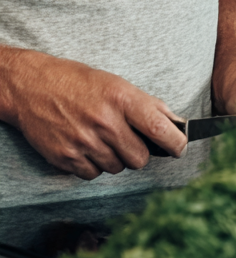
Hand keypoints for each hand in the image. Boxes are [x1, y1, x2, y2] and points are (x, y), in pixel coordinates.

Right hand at [0, 48, 186, 179]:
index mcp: (122, 99)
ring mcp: (84, 142)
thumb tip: (175, 123)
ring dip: (116, 159)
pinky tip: (87, 147)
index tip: (180, 148)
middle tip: (131, 141)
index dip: (176, 142)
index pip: (159, 128)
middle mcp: (105, 122)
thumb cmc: (80, 83)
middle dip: (140, 153)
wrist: (33, 87)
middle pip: (139, 158)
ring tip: (103, 139)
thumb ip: (147, 105)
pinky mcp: (66, 157)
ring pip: (117, 168)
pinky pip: (93, 174)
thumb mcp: (118, 84)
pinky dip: (94, 166)